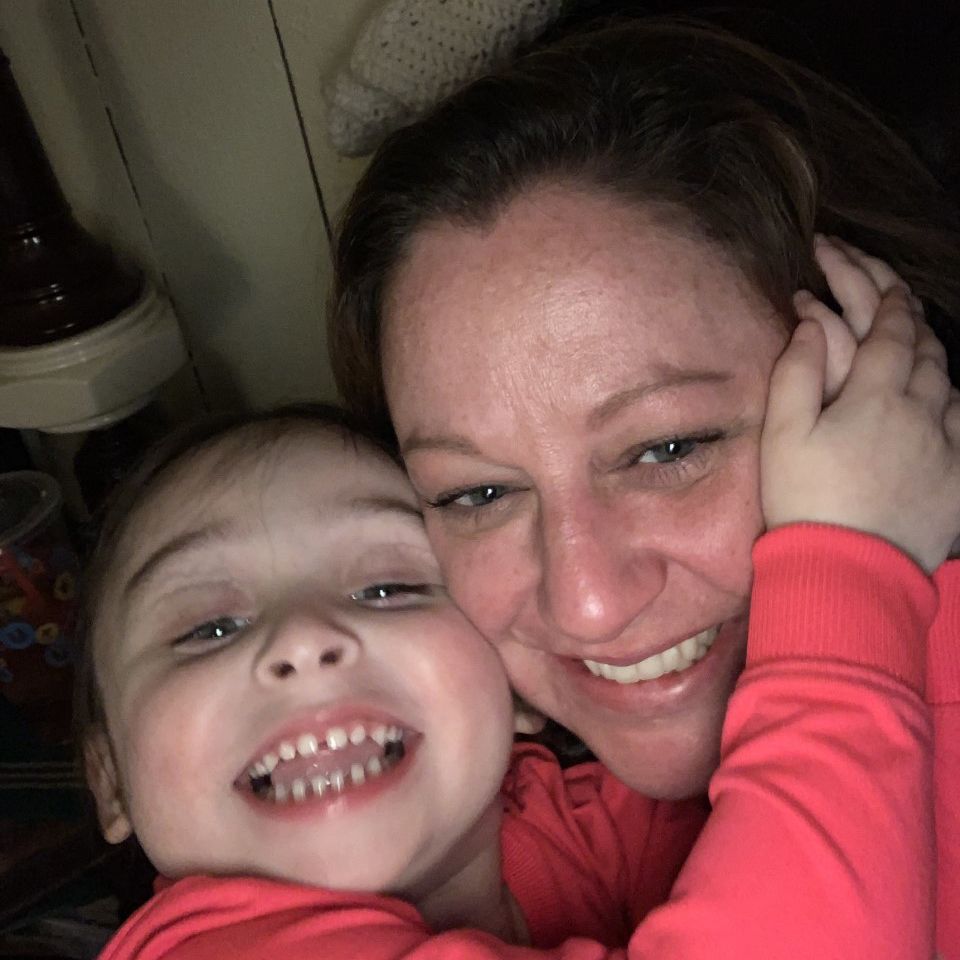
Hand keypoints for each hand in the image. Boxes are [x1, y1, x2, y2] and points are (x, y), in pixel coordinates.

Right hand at [762, 239, 959, 572]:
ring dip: (923, 344)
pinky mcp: (957, 474)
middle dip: (897, 302)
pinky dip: (945, 392)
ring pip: (946, 374)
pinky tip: (932, 392)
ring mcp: (946, 442)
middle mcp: (923, 410)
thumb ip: (797, 373)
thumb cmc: (804, 499)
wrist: (848, 570)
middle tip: (872, 282)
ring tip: (902, 330)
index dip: (863, 280)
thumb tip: (808, 323)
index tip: (838, 254)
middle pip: (922, 340)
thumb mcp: (783, 434)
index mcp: (878, 395)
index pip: (886, 321)